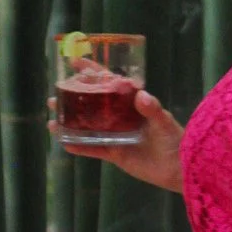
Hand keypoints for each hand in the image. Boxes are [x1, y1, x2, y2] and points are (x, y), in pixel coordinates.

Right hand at [46, 84, 184, 192]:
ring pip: (89, 126)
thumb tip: (142, 95)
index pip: (110, 83)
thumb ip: (153, 109)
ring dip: (71, 122)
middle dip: (74, 98)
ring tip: (52, 119)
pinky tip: (63, 142)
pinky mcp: (116, 154)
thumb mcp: (164, 121)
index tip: (75, 62)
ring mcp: (117, 135)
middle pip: (94, 104)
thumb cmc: (176, 140)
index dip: (93, 73)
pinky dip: (79, 146)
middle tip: (55, 93)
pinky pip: (93, 149)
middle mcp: (122, 117)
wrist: (179, 169)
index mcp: (133, 104)